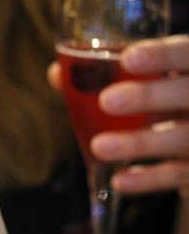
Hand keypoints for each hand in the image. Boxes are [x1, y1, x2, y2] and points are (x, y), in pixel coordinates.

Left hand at [49, 35, 188, 193]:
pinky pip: (178, 174)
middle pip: (187, 94)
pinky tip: (119, 180)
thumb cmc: (164, 98)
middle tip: (106, 101)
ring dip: (139, 143)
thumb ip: (104, 76)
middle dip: (147, 96)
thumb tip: (57, 73)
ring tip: (99, 146)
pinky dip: (149, 180)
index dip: (161, 55)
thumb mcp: (144, 82)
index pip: (185, 53)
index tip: (128, 58)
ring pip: (181, 138)